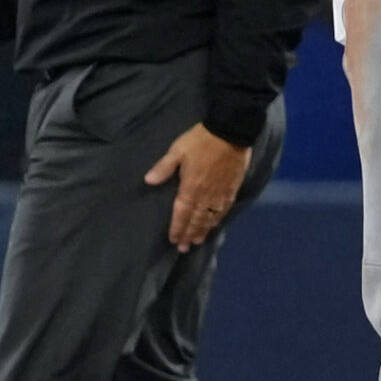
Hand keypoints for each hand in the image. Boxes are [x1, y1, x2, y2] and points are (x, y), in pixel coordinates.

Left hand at [145, 123, 252, 250]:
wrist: (230, 132)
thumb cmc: (201, 140)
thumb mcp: (178, 150)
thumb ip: (164, 167)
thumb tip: (148, 181)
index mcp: (190, 187)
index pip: (182, 213)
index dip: (177, 228)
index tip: (173, 240)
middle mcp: (206, 195)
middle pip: (196, 220)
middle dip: (189, 234)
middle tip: (184, 248)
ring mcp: (220, 193)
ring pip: (211, 217)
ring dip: (203, 230)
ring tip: (197, 241)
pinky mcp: (232, 189)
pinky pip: (224, 209)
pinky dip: (218, 219)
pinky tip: (216, 224)